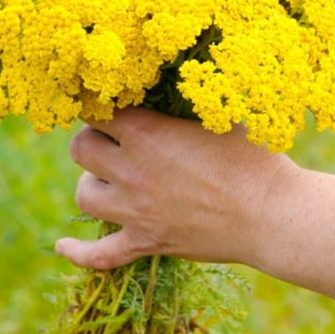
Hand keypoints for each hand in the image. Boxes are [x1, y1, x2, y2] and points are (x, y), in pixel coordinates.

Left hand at [54, 106, 295, 269]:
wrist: (272, 214)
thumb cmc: (254, 158)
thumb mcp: (219, 114)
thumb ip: (186, 100)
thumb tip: (172, 79)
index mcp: (147, 133)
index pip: (97, 109)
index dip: (98, 102)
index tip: (105, 101)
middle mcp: (132, 170)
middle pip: (80, 149)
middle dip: (91, 139)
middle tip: (110, 139)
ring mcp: (135, 211)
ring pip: (83, 194)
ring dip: (90, 182)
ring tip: (107, 178)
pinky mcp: (146, 242)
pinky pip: (98, 254)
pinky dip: (77, 252)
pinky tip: (62, 246)